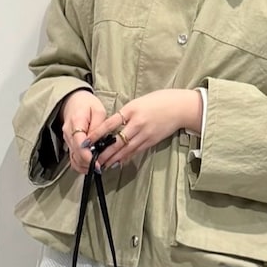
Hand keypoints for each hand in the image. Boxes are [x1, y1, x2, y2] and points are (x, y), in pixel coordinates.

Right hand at [60, 89, 109, 174]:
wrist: (72, 100)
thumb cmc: (86, 103)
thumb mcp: (98, 111)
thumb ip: (99, 127)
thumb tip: (99, 142)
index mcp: (76, 123)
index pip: (79, 144)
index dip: (88, 157)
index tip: (97, 164)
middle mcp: (68, 133)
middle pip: (76, 155)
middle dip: (89, 164)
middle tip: (102, 167)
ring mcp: (67, 139)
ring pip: (74, 159)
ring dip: (85, 166)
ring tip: (98, 167)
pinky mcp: (69, 143)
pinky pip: (73, 158)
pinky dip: (81, 164)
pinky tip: (90, 166)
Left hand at [86, 90, 201, 170]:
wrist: (180, 107)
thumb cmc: (159, 101)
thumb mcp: (138, 102)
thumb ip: (125, 113)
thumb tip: (112, 125)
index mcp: (131, 110)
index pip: (110, 124)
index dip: (96, 134)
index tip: (86, 141)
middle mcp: (137, 123)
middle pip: (116, 141)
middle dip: (104, 152)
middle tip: (93, 160)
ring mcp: (145, 134)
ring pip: (126, 149)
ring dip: (113, 158)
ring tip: (103, 165)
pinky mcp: (151, 141)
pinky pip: (136, 151)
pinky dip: (126, 157)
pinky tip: (119, 162)